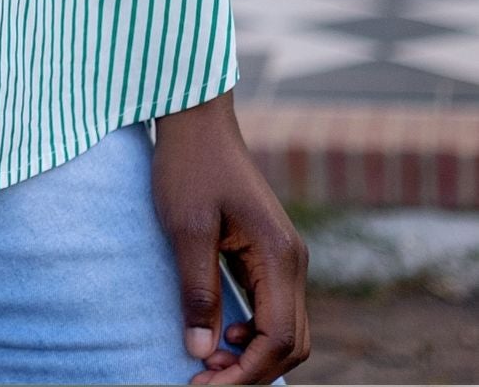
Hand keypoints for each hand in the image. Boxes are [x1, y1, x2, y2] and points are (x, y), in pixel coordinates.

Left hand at [150, 92, 309, 383]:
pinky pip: (272, 309)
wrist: (196, 118)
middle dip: (251, 371)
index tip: (205, 385)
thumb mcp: (185, 228)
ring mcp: (284, 257)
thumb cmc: (189, 164)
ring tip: (207, 362)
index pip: (277, 337)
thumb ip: (196, 290)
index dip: (245, 373)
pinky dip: (252, 333)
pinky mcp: (269, 254)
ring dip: (252, 355)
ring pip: (285, 330)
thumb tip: (201, 352)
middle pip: (290, 343)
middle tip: (202, 381)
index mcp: (279, 254)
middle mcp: (292, 260)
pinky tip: (219, 335)